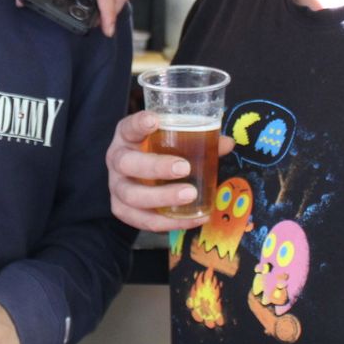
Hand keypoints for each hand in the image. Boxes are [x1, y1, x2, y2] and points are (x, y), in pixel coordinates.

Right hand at [105, 112, 233, 230]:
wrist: (137, 178)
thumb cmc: (157, 153)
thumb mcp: (172, 142)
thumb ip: (197, 139)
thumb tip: (227, 143)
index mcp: (127, 137)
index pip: (128, 126)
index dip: (139, 123)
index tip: (154, 120)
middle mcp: (117, 160)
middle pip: (126, 163)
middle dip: (155, 166)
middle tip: (184, 168)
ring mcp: (117, 187)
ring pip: (131, 195)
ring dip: (162, 197)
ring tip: (190, 195)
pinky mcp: (122, 211)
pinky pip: (143, 220)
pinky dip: (169, 222)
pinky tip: (193, 218)